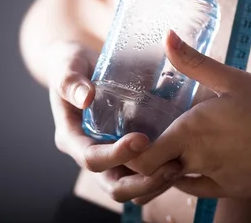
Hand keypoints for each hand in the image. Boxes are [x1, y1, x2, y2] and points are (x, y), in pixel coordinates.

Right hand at [47, 41, 181, 203]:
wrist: (81, 66)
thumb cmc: (71, 64)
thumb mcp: (67, 66)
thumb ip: (71, 80)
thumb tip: (85, 97)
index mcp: (71, 138)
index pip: (91, 159)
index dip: (117, 155)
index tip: (142, 140)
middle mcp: (90, 153)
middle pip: (114, 185)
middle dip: (142, 182)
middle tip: (171, 166)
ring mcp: (109, 156)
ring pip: (131, 186)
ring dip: (155, 183)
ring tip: (181, 166)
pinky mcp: (126, 152)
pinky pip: (142, 173)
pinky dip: (160, 174)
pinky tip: (183, 160)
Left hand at [125, 30, 250, 198]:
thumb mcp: (236, 79)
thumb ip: (195, 61)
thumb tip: (166, 36)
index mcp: (193, 131)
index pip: (142, 154)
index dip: (129, 148)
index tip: (130, 133)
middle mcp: (200, 160)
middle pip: (156, 169)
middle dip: (147, 157)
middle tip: (147, 137)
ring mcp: (219, 179)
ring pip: (178, 180)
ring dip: (170, 166)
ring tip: (173, 145)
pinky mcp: (237, 190)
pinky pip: (203, 187)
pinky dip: (194, 176)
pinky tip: (202, 158)